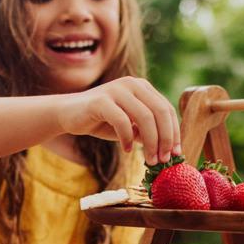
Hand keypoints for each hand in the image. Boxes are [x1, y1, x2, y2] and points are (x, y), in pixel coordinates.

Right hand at [55, 76, 181, 165]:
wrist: (67, 114)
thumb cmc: (100, 120)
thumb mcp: (129, 126)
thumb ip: (146, 131)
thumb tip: (168, 149)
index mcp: (142, 87)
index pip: (166, 109)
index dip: (174, 132)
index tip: (176, 153)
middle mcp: (132, 84)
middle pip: (159, 112)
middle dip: (165, 138)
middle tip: (164, 159)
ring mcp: (116, 90)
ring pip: (145, 117)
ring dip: (150, 142)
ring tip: (149, 160)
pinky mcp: (101, 100)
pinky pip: (122, 122)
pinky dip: (127, 139)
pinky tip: (127, 150)